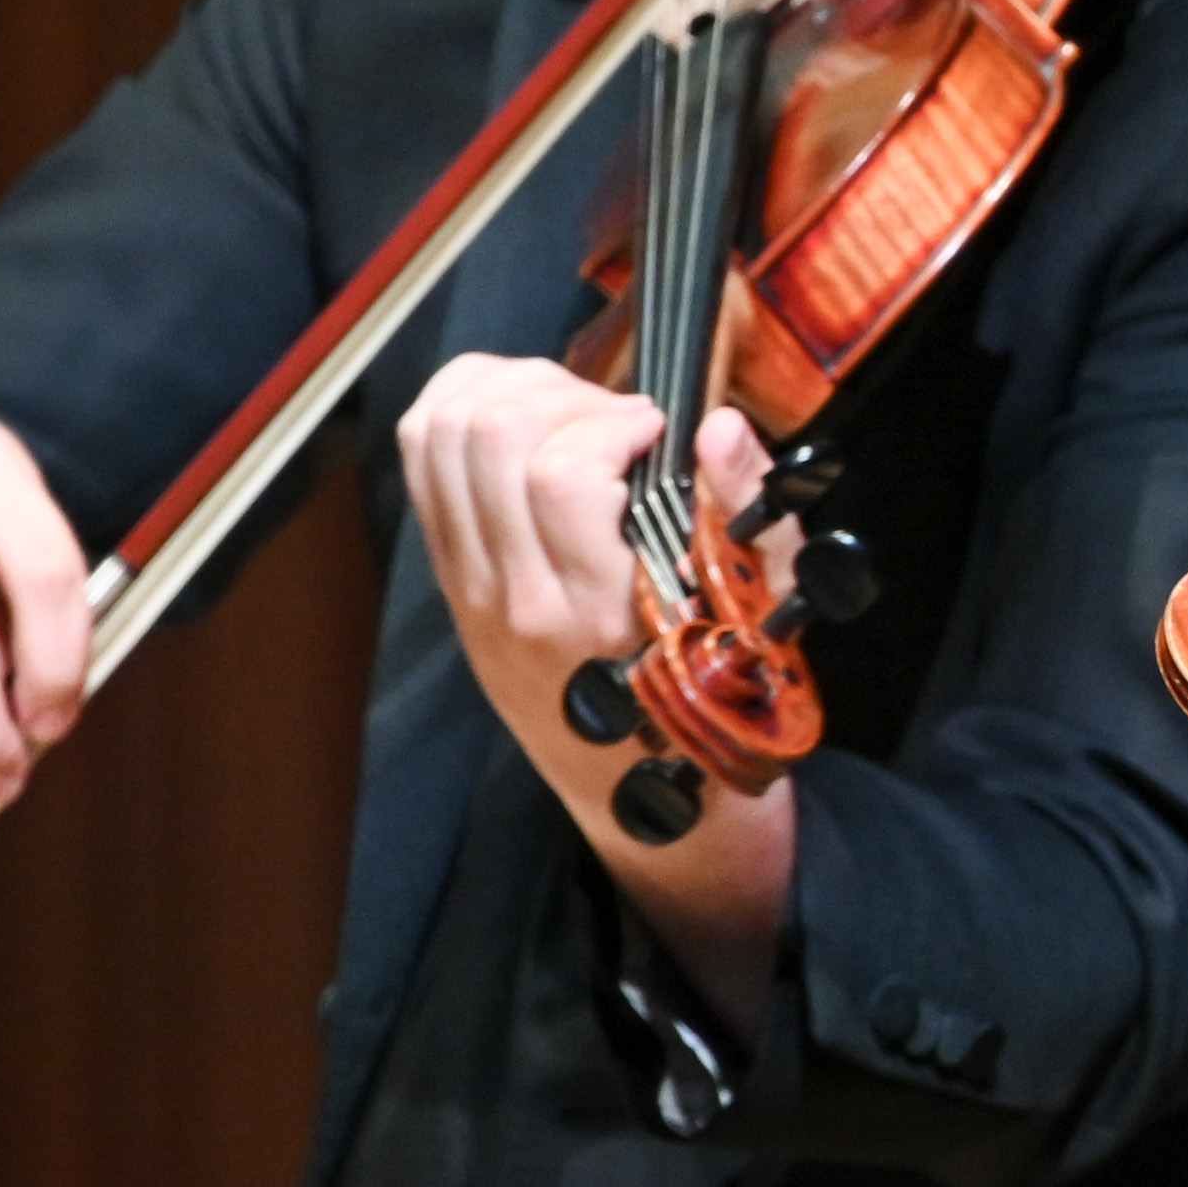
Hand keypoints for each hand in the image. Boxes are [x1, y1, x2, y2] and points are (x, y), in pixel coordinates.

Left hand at [395, 352, 794, 1027]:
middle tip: (615, 418)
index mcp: (599, 608)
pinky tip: (522, 413)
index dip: (613, 419)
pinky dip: (460, 409)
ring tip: (570, 408)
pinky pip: (421, 464)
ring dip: (505, 391)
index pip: (560, 472)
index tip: (661, 430)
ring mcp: (469, 589)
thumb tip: (719, 425)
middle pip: (487, 438)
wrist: (650, 795)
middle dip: (560, 392)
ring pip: (437, 437)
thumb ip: (748, 510)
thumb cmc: (721, 694)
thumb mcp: (766, 607)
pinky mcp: (450, 581)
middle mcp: (515, 598)